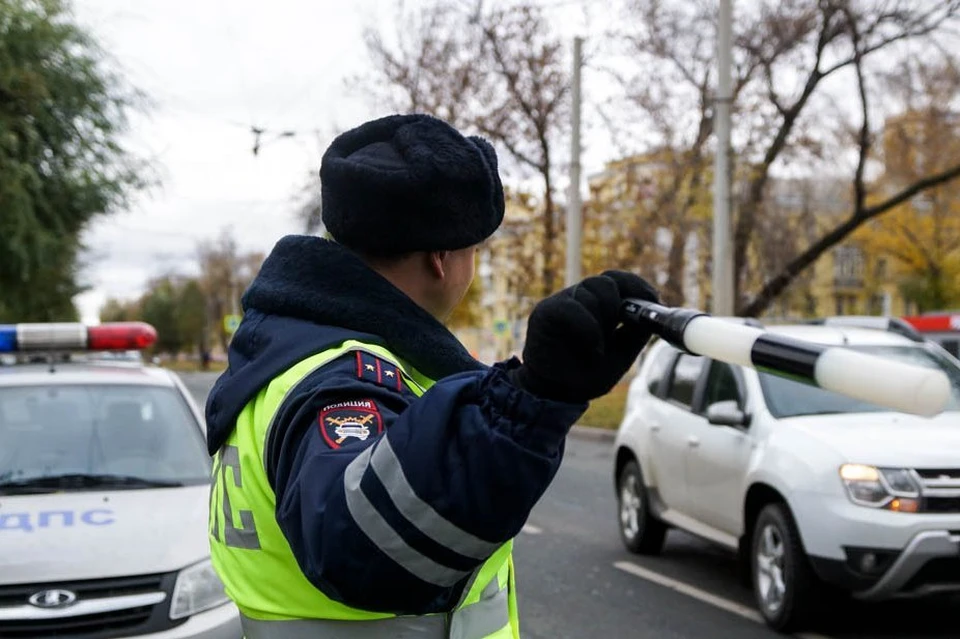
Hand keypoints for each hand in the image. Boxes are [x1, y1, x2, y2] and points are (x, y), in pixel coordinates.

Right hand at [513, 271, 658, 402]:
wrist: (555, 393)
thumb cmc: (585, 375)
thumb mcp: (621, 355)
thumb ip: (635, 333)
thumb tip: (653, 309)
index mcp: (599, 307)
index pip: (618, 281)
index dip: (636, 285)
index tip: (652, 299)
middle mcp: (580, 299)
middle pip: (606, 282)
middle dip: (618, 304)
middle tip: (616, 329)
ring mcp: (562, 302)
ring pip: (590, 291)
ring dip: (601, 320)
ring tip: (597, 348)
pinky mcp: (546, 311)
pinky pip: (572, 307)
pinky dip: (588, 328)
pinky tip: (593, 348)